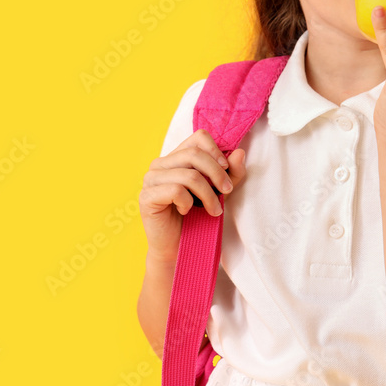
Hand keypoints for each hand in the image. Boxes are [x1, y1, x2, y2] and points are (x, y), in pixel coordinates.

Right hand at [138, 129, 246, 263]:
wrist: (180, 248)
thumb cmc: (198, 217)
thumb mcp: (220, 191)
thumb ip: (231, 173)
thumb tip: (239, 152)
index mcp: (177, 157)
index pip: (198, 137)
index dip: (216, 151)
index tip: (227, 170)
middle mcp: (161, 164)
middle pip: (194, 154)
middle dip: (217, 174)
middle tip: (226, 192)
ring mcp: (151, 179)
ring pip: (188, 175)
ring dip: (207, 195)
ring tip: (214, 210)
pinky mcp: (146, 196)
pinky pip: (175, 191)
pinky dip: (188, 203)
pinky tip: (186, 211)